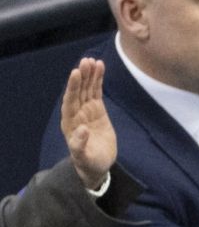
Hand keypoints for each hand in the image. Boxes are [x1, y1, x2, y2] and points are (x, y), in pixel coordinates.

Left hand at [62, 57, 115, 191]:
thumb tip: (81, 128)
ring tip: (93, 61)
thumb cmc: (89, 162)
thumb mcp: (84, 157)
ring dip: (90, 75)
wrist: (96, 165)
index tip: (76, 73)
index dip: (72, 87)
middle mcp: (76, 112)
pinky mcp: (97, 109)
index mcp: (70, 122)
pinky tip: (100, 67)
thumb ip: (79, 144)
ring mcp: (87, 109)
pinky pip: (96, 92)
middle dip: (82, 76)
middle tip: (86, 62)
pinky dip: (98, 80)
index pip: (70, 100)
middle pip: (78, 91)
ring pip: (87, 88)